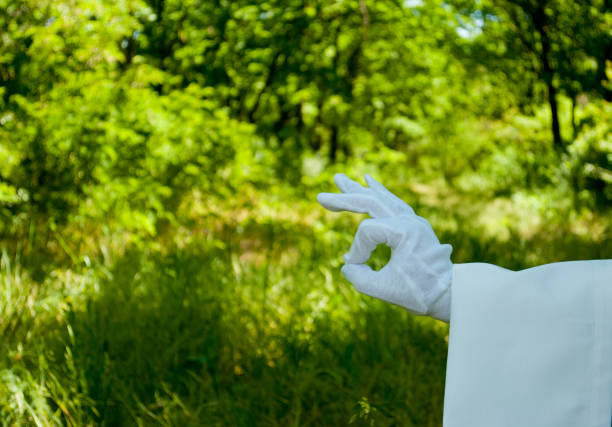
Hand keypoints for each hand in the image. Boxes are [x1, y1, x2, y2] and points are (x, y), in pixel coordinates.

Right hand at [317, 173, 451, 321]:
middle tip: (321, 196)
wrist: (450, 295)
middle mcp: (409, 220)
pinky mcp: (412, 225)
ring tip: (341, 179)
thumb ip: (360, 278)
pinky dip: (379, 193)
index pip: (367, 231)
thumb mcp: (385, 290)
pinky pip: (392, 203)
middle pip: (371, 202)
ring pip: (381, 198)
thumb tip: (348, 264)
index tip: (355, 266)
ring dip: (359, 190)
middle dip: (345, 198)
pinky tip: (369, 182)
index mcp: (405, 231)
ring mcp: (413, 220)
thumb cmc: (420, 293)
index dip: (357, 249)